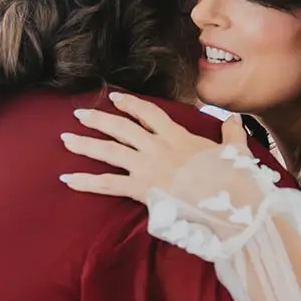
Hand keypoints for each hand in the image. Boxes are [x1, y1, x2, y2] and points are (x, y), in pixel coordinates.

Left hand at [58, 91, 248, 201]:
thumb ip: (232, 133)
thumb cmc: (231, 179)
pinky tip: (67, 178)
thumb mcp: (234, 151)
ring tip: (65, 139)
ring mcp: (147, 167)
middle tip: (79, 114)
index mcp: (178, 136)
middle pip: (121, 127)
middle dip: (98, 119)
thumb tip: (235, 119)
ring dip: (85, 144)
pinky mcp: (141, 189)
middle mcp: (157, 147)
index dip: (131, 104)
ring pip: (109, 150)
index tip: (115, 98)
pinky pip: (107, 184)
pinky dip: (85, 181)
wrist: (226, 202)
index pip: (149, 113)